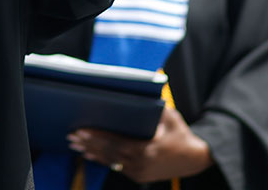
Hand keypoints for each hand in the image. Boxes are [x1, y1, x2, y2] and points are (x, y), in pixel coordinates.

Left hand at [67, 107, 212, 182]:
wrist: (196, 159)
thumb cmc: (181, 134)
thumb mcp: (171, 117)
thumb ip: (155, 106)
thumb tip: (142, 92)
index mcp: (146, 149)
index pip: (114, 142)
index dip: (96, 137)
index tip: (81, 131)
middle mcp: (140, 163)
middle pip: (108, 153)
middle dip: (88, 144)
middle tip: (71, 137)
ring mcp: (139, 172)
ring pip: (110, 162)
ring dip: (92, 153)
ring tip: (75, 146)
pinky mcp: (139, 176)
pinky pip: (117, 167)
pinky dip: (103, 159)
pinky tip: (90, 154)